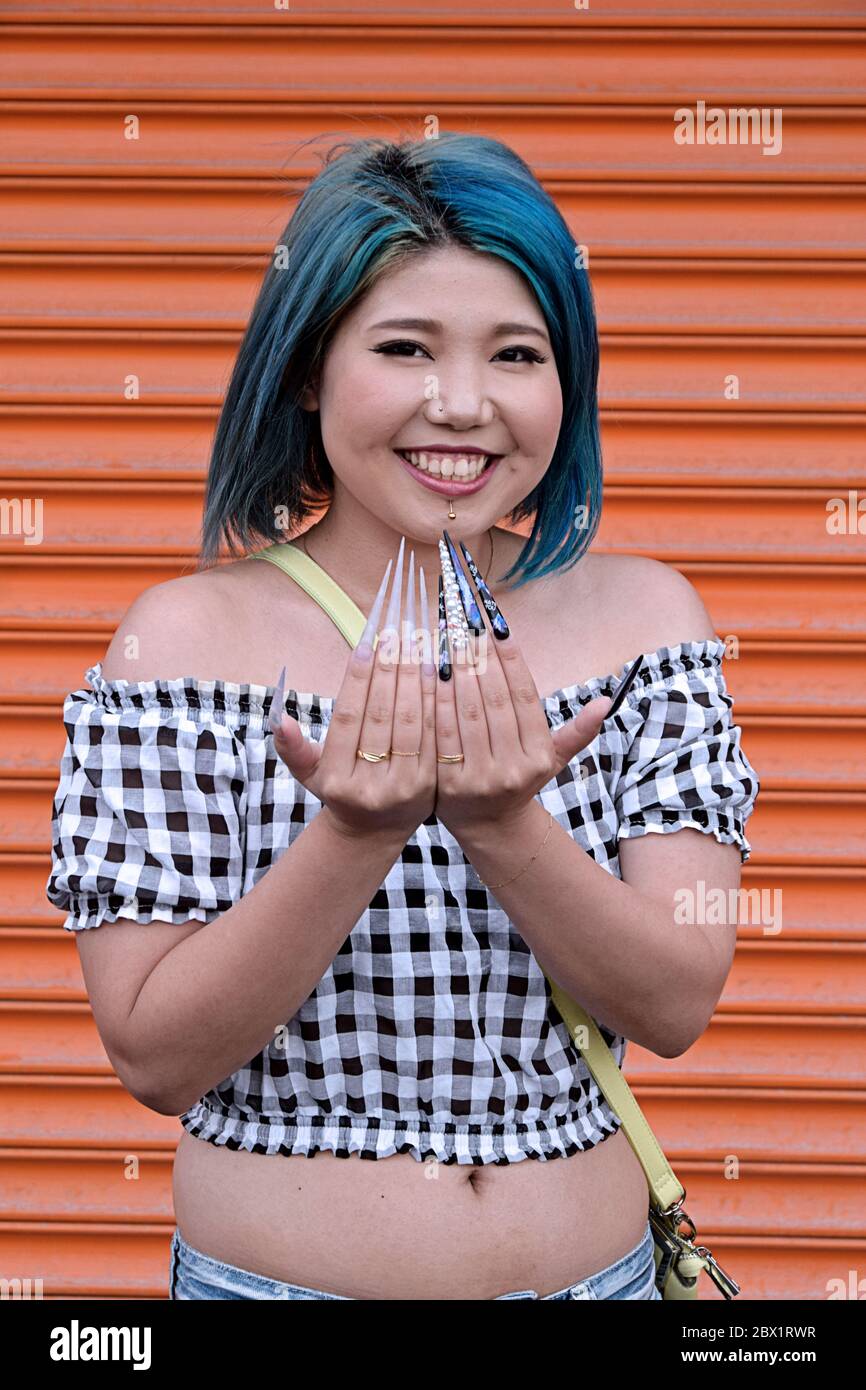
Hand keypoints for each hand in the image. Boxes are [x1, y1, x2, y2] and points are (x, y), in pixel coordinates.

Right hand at [272, 537, 436, 839]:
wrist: (375, 832)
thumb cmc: (340, 789)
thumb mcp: (309, 774)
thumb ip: (294, 748)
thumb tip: (281, 721)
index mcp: (336, 779)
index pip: (348, 718)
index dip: (357, 678)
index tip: (367, 642)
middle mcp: (370, 785)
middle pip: (382, 716)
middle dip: (391, 669)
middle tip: (397, 632)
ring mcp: (404, 787)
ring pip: (413, 723)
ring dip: (417, 678)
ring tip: (419, 644)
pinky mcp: (432, 785)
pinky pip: (437, 735)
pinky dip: (438, 701)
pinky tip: (439, 671)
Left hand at [434, 540, 611, 838]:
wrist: (489, 825)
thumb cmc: (520, 778)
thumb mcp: (553, 759)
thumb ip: (577, 731)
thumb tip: (607, 701)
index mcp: (539, 755)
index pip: (524, 696)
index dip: (510, 658)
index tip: (496, 625)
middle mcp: (514, 767)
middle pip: (494, 700)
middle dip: (479, 657)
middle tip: (465, 621)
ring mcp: (480, 776)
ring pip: (467, 712)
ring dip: (456, 671)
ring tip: (446, 637)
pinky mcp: (449, 782)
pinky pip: (440, 732)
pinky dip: (435, 700)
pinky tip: (429, 672)